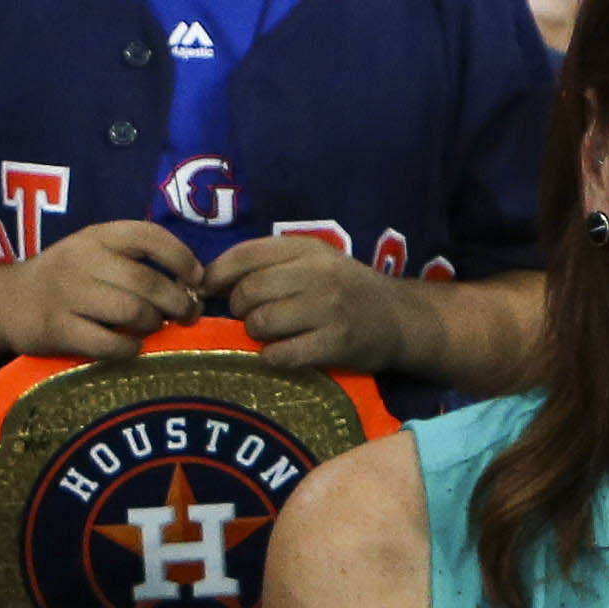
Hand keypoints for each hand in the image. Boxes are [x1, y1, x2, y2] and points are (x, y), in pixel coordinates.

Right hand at [4, 220, 205, 358]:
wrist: (8, 301)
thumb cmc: (67, 279)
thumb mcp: (95, 253)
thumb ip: (136, 262)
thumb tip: (193, 287)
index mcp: (98, 236)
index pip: (149, 236)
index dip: (181, 257)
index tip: (196, 279)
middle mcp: (83, 259)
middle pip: (147, 281)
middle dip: (176, 302)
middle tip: (186, 315)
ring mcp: (68, 294)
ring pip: (131, 311)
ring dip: (152, 324)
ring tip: (152, 328)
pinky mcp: (58, 328)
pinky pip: (108, 343)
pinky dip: (128, 348)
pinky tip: (130, 347)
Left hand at [205, 230, 416, 371]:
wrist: (400, 319)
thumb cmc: (347, 290)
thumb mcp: (315, 261)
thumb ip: (269, 264)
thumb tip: (208, 281)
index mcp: (308, 249)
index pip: (245, 255)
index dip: (217, 275)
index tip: (209, 291)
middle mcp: (318, 275)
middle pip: (249, 292)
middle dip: (241, 309)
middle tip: (253, 317)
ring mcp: (328, 310)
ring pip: (261, 324)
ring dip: (256, 334)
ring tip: (272, 334)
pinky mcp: (335, 344)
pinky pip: (281, 355)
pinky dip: (273, 358)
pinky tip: (283, 354)